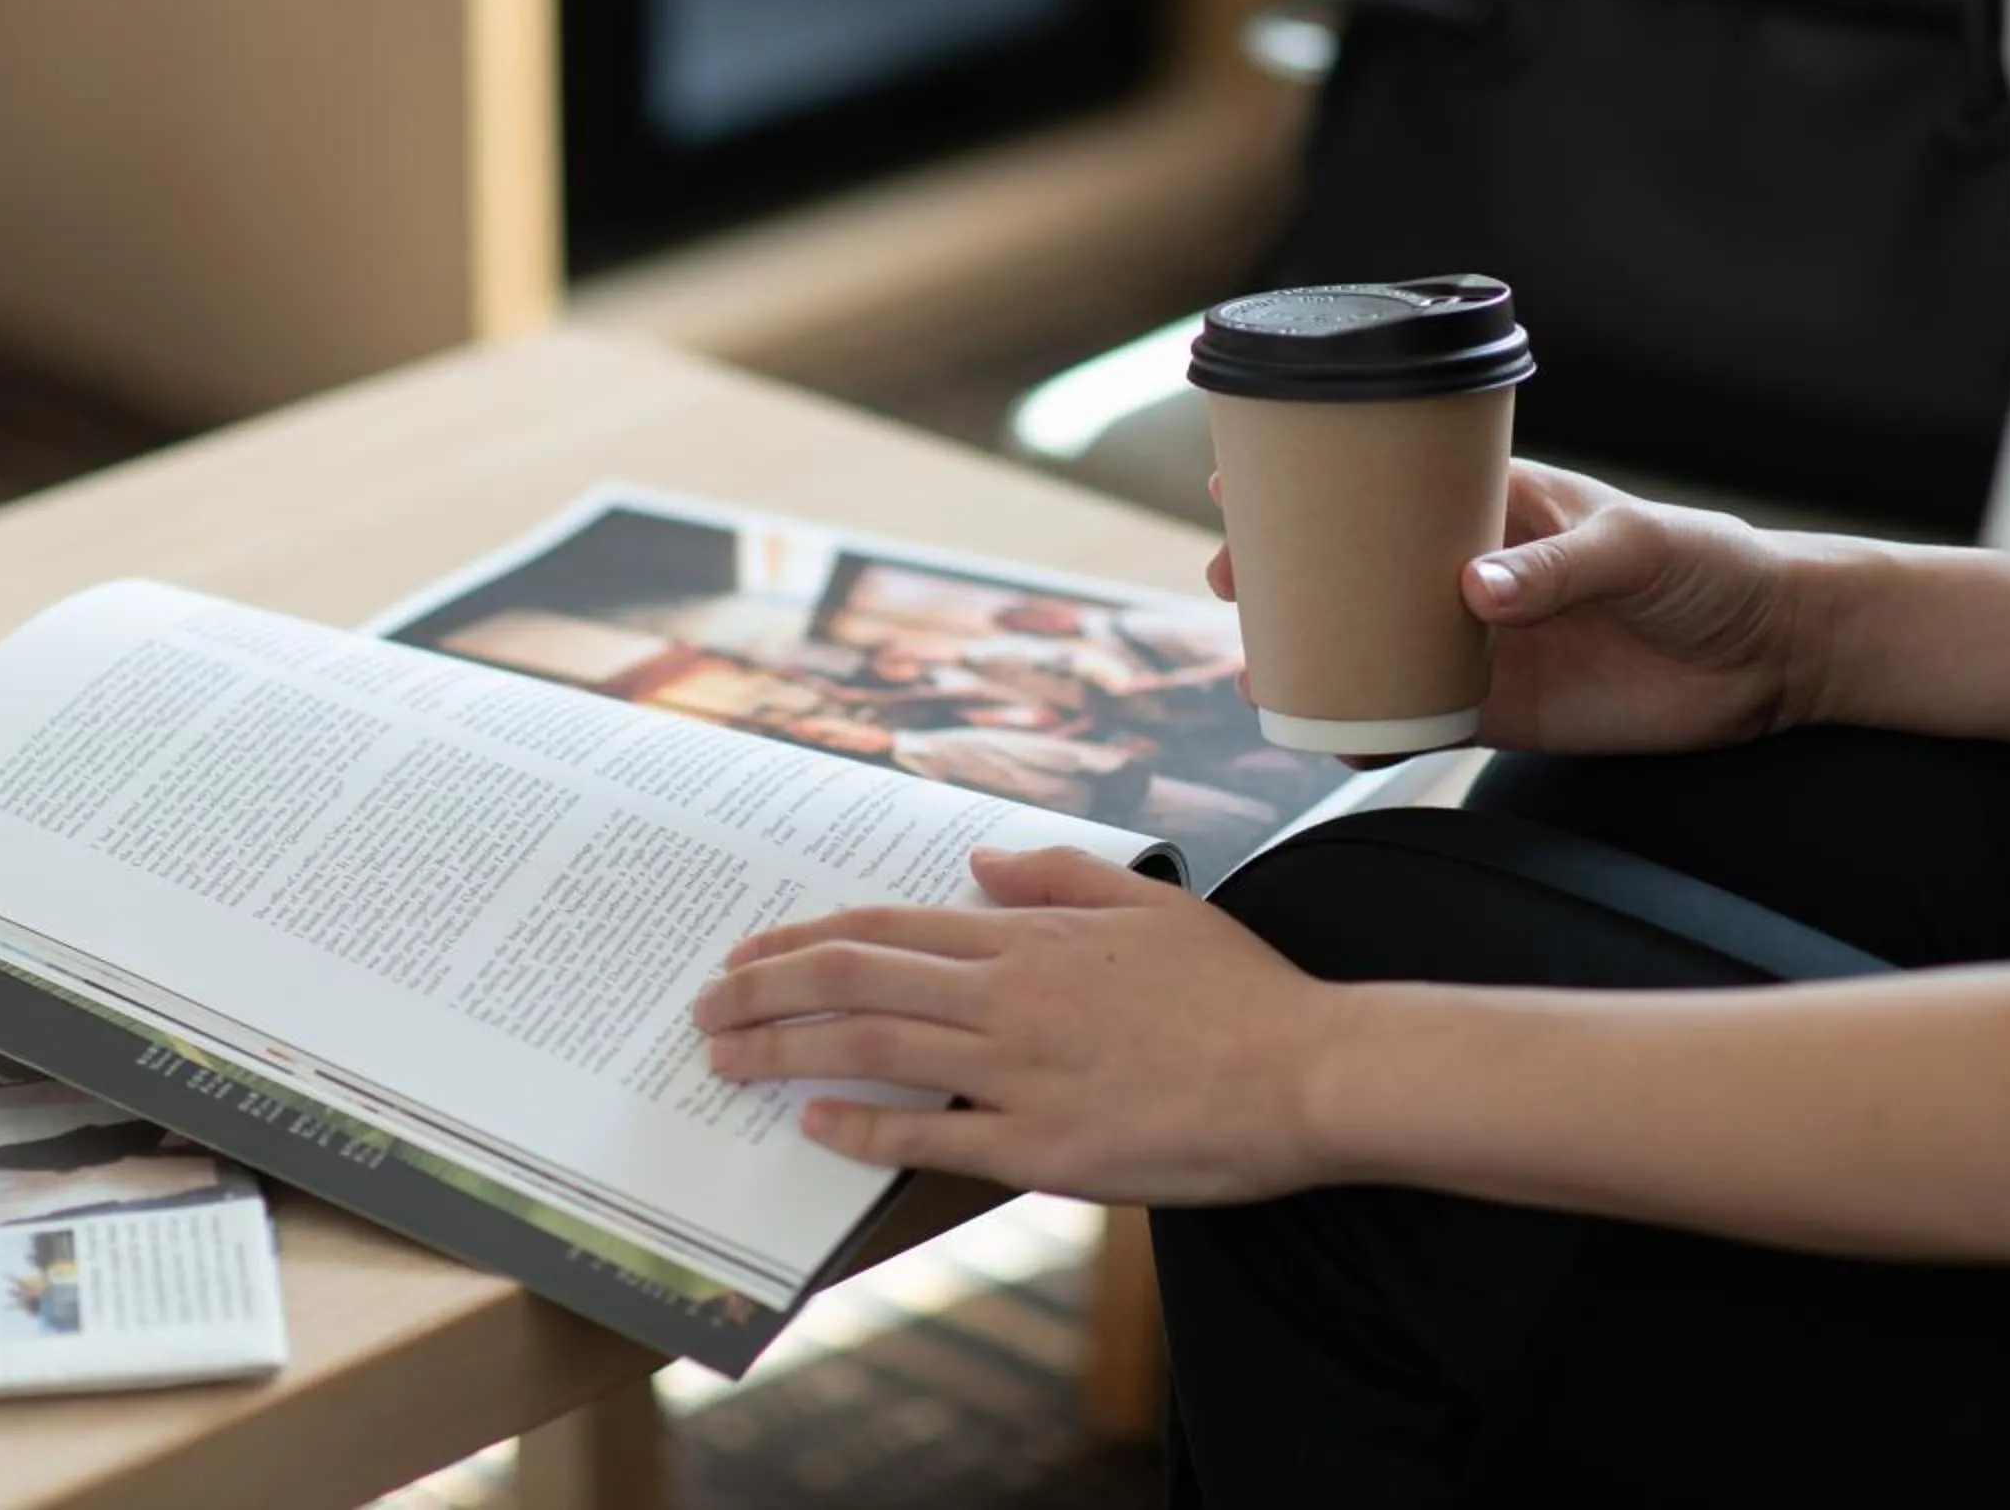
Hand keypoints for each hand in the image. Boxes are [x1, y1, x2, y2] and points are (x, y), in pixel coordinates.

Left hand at [694, 846, 1335, 1201]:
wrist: (1308, 1074)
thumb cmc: (1237, 991)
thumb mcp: (1150, 901)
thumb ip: (1056, 874)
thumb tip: (976, 859)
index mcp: (1031, 937)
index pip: (886, 928)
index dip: (802, 940)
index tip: (746, 954)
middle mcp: (1009, 996)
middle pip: (854, 981)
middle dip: (761, 991)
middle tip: (702, 1007)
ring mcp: (1020, 1073)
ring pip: (870, 1048)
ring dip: (781, 1050)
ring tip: (724, 1060)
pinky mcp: (1042, 1149)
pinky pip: (928, 1137)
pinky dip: (859, 1129)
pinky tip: (810, 1124)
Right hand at [1207, 460, 1816, 754]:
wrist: (1771, 655)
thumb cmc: (1709, 565)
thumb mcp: (1636, 545)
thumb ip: (1556, 567)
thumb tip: (1474, 591)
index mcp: (1495, 506)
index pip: (1390, 483)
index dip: (1318, 479)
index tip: (1243, 480)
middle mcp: (1471, 571)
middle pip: (1357, 569)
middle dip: (1287, 572)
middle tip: (1233, 578)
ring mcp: (1480, 643)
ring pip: (1372, 646)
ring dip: (1314, 654)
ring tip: (1259, 664)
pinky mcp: (1503, 710)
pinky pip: (1416, 720)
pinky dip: (1369, 733)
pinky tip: (1331, 739)